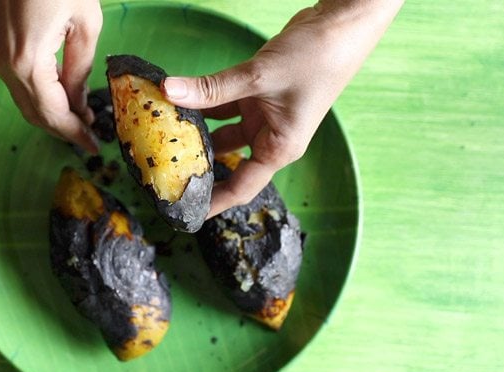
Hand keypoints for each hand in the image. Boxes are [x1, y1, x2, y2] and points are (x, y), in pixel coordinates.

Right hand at [0, 0, 101, 153]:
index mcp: (26, 59)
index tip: (93, 145)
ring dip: (50, 114)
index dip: (74, 133)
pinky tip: (60, 96)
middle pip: (34, 113)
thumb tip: (79, 102)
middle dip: (63, 129)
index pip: (52, 113)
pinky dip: (38, 95)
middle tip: (89, 137)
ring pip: (23, 100)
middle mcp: (3, 61)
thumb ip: (80, 68)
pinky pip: (16, 81)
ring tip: (79, 120)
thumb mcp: (86, 23)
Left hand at [162, 0, 403, 216]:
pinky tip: (179, 103)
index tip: (185, 213)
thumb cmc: (316, 59)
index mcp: (279, 149)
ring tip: (164, 138)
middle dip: (197, 168)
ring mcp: (264, 118)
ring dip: (196, 133)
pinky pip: (224, 108)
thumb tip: (169, 91)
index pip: (240, 188)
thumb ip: (211, 88)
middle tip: (165, 174)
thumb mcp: (258, 77)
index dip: (212, 203)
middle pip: (227, 164)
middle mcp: (270, 138)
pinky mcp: (257, 97)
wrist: (339, 25)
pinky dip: (203, 105)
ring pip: (222, 134)